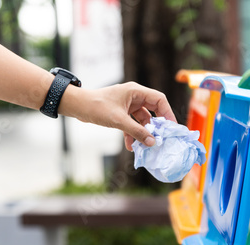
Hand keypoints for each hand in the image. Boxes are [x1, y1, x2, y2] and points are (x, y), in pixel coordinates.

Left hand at [59, 82, 176, 150]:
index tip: (172, 127)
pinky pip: (132, 124)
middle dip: (156, 126)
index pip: (159, 100)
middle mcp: (134, 96)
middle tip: (162, 138)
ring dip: (143, 133)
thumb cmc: (97, 107)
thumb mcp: (119, 120)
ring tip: (145, 146)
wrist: (78, 107)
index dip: (168, 113)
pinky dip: (132, 134)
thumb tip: (152, 142)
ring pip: (142, 120)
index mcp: (136, 91)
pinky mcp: (121, 113)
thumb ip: (137, 132)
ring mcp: (128, 105)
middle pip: (153, 111)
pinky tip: (131, 146)